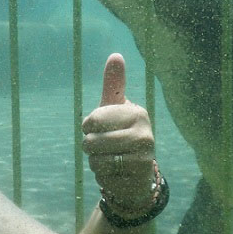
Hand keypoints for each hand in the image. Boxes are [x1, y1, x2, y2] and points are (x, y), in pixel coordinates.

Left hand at [81, 53, 155, 209]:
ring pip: (96, 159)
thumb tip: (116, 55)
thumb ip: (114, 84)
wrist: (136, 173)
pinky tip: (117, 173)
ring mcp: (144, 157)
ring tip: (111, 159)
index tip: (99, 128)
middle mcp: (145, 133)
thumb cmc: (120, 134)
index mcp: (137, 113)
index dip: (87, 127)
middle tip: (105, 147)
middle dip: (90, 147)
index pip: (93, 119)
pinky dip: (103, 176)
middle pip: (91, 141)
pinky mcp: (138, 177)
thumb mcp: (115, 109)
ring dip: (96, 162)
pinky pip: (103, 175)